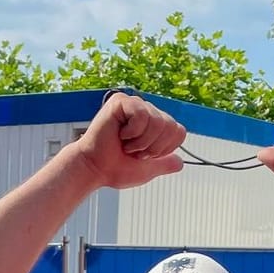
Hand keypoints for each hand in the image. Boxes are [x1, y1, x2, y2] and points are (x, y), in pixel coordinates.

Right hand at [67, 93, 185, 191]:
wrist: (93, 169)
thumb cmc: (113, 168)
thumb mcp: (146, 171)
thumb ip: (164, 165)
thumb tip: (180, 163)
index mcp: (154, 125)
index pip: (178, 132)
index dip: (164, 149)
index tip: (144, 156)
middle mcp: (146, 112)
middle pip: (171, 126)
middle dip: (153, 147)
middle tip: (133, 151)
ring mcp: (134, 105)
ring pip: (157, 122)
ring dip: (141, 141)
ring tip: (126, 144)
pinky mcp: (122, 101)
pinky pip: (142, 115)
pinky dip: (132, 132)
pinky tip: (119, 134)